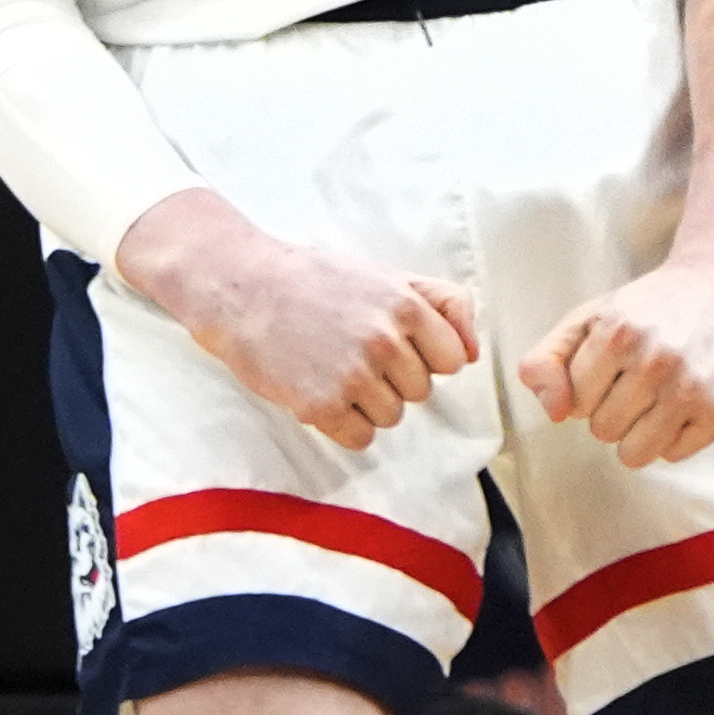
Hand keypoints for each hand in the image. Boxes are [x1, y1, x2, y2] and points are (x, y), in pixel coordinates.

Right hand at [117, 190, 480, 450]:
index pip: (450, 361)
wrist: (240, 287)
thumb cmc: (315, 281)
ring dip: (366, 403)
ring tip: (331, 368)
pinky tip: (319, 391)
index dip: (421, 356)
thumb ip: (444, 304)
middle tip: (349, 351)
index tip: (390, 343)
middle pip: (420, 392)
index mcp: (407, 306)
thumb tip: (474, 354)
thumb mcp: (387, 276)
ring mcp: (353, 376)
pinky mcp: (321, 406)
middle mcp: (385, 340)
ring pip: (392, 417)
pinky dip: (343, 424)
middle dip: (391, 378)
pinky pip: (361, 438)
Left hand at [520, 250, 713, 467]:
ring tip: (655, 397)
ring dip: (638, 432)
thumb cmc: (650, 307)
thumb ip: (547, 361)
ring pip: (634, 454)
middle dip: (613, 408)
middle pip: (602, 430)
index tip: (611, 364)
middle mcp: (656, 361)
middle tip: (638, 377)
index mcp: (617, 332)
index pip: (573, 403)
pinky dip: (673, 437)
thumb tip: (555, 414)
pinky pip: (673, 456)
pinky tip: (684, 402)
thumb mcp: (588, 318)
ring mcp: (693, 389)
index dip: (589, 387)